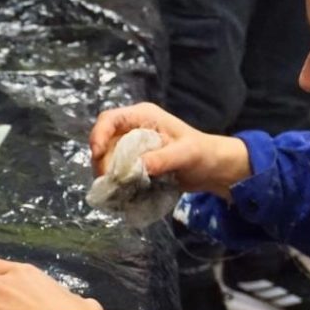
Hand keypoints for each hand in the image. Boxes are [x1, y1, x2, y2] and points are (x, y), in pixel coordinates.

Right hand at [89, 102, 251, 196]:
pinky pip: (116, 171)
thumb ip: (162, 159)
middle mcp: (134, 129)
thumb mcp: (186, 154)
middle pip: (104, 141)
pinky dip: (115, 182)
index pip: (110, 119)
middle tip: (108, 181)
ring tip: (115, 190)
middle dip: (101, 161)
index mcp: (144, 116)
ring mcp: (132, 147)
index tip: (97, 155)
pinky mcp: (134, 163)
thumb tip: (137, 168)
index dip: (98, 135)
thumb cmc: (203, 154)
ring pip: (107, 158)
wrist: (212, 169)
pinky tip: (121, 193)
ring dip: (107, 174)